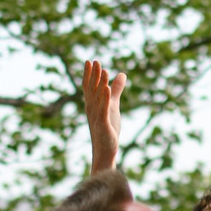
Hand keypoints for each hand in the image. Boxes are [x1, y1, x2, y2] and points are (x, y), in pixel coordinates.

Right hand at [83, 59, 125, 174]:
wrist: (104, 150)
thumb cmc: (107, 127)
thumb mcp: (113, 104)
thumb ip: (117, 89)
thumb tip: (121, 74)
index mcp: (93, 104)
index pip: (89, 86)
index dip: (89, 74)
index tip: (89, 61)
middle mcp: (92, 109)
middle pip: (92, 89)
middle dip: (93, 75)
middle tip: (94, 60)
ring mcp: (97, 116)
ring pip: (98, 97)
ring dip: (101, 84)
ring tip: (104, 70)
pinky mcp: (103, 124)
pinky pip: (104, 110)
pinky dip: (105, 99)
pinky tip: (108, 90)